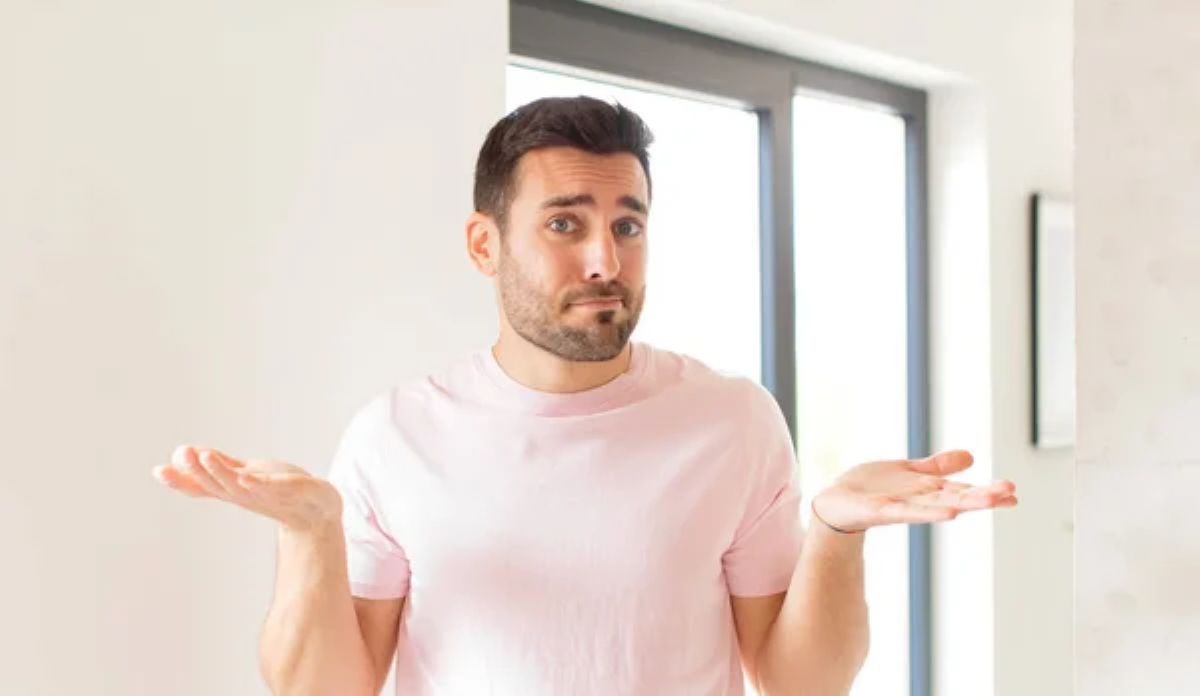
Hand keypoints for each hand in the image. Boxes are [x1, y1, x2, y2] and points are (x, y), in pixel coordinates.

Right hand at [152, 445, 342, 531]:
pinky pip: (268, 488)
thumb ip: (221, 465)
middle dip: (196, 470)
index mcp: (232, 491)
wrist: (317, 511)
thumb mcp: (246, 474)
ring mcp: (264, 496)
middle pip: (214, 485)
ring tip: (204, 456)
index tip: (158, 471)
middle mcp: (244, 496)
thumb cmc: (280, 492)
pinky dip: (254, 483)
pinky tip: (244, 475)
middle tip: (181, 453)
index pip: (202, 487)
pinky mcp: (287, 491)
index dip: (180, 481)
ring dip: (219, 472)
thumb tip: (185, 454)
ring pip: (237, 486)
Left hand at [810, 449, 1016, 533]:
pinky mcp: (881, 510)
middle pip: (956, 498)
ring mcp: (902, 506)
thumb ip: (937, 466)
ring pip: (936, 506)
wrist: (835, 502)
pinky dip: (927, 512)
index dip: (986, 491)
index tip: (1013, 492)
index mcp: (927, 490)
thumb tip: (970, 456)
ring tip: (987, 501)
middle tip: (1011, 494)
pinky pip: (907, 511)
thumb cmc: (870, 488)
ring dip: (962, 504)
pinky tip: (948, 512)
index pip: (963, 489)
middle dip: (982, 496)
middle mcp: (919, 501)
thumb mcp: (909, 471)